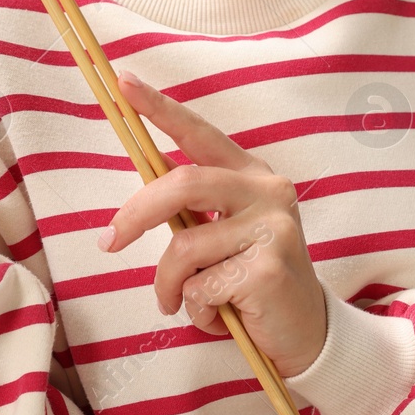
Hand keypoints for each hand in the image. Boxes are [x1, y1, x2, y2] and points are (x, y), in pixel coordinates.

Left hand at [100, 70, 328, 378]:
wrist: (306, 332)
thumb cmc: (252, 280)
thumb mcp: (225, 234)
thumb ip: (193, 208)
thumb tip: (140, 187)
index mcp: (252, 175)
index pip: (200, 134)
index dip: (160, 107)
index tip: (123, 81)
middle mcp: (267, 192)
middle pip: (183, 183)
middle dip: (135, 215)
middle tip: (108, 242)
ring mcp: (273, 228)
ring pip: (183, 248)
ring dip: (168, 285)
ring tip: (183, 303)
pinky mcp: (268, 269)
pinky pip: (199, 287)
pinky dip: (195, 310)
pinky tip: (220, 317)